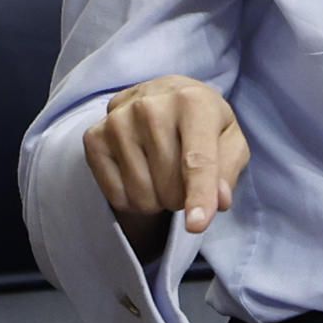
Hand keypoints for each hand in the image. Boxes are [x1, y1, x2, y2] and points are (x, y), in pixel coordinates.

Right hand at [82, 75, 248, 259]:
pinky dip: (133, 198)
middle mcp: (150, 106)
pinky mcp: (94, 138)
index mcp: (192, 101)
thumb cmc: (201, 122)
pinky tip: (140, 170)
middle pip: (170, 186)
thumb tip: (219, 200)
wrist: (161, 97)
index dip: (199, 195)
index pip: (197, 160)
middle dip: (183, 196)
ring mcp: (117, 121)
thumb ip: (229, 169)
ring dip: (158, 199)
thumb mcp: (229, 138)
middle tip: (184, 174)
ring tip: (162, 171)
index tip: (196, 226)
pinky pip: (117, 197)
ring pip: (142, 196)